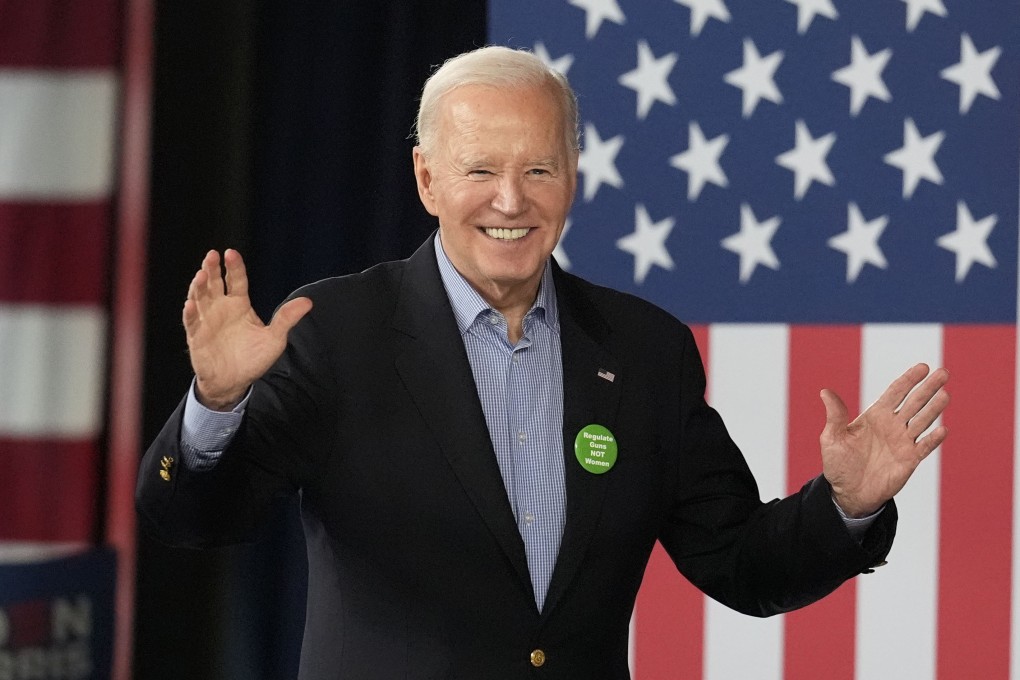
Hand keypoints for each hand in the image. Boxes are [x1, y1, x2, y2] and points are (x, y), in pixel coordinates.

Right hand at [183, 249, 311, 409]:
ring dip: (199, 287)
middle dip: (212, 269)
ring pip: (199, 298)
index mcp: (239, 305)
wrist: (234, 382)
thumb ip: (286, 319)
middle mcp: (221, 308)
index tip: (231, 253)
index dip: (234, 267)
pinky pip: (192, 322)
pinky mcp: (196, 336)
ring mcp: (207, 321)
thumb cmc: (253, 358)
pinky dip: (191, 313)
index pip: (236, 281)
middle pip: (214, 284)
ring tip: (201, 275)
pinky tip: (191, 304)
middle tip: (212, 255)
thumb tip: (308, 301)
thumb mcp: (274, 338)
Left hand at [820, 363, 948, 517]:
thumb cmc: (838, 463)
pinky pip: (924, 447)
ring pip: (922, 421)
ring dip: (934, 408)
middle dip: (928, 388)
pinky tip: (942, 429)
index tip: (923, 367)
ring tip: (945, 394)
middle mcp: (892, 425)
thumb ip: (835, 415)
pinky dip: (933, 439)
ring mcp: (903, 442)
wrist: (847, 492)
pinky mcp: (909, 460)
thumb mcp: (832, 438)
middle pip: (914, 402)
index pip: (895, 392)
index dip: (909, 380)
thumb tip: (825, 392)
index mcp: (875, 416)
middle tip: (943, 373)